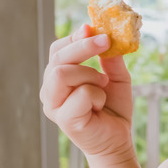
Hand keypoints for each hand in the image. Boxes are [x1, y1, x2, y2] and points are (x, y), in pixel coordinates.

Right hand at [40, 24, 134, 159]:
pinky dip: (97, 94)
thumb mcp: (116, 77)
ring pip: (62, 73)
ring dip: (90, 74)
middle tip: (106, 41)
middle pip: (58, 58)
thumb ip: (110, 59)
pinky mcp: (64, 120)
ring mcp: (53, 106)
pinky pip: (80, 94)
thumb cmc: (113, 108)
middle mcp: (50, 90)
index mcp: (58, 78)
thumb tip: (108, 35)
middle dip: (83, 46)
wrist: (118, 139)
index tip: (92, 29)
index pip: (57, 50)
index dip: (74, 37)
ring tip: (103, 84)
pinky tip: (100, 105)